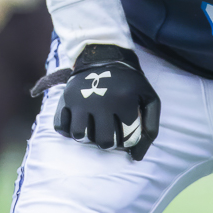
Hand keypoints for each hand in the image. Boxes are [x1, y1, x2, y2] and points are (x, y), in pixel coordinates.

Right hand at [53, 44, 160, 160]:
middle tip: (111, 130)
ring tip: (95, 125)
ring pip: (80, 137)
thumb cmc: (129, 82)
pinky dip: (68, 129)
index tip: (128, 130)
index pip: (128, 138)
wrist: (105, 55)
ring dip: (88, 136)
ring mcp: (80, 100)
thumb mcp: (148, 97)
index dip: (130, 139)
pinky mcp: (64, 99)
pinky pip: (61, 127)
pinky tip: (79, 120)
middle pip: (103, 142)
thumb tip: (137, 157)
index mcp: (124, 99)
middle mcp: (100, 100)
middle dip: (109, 141)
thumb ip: (151, 125)